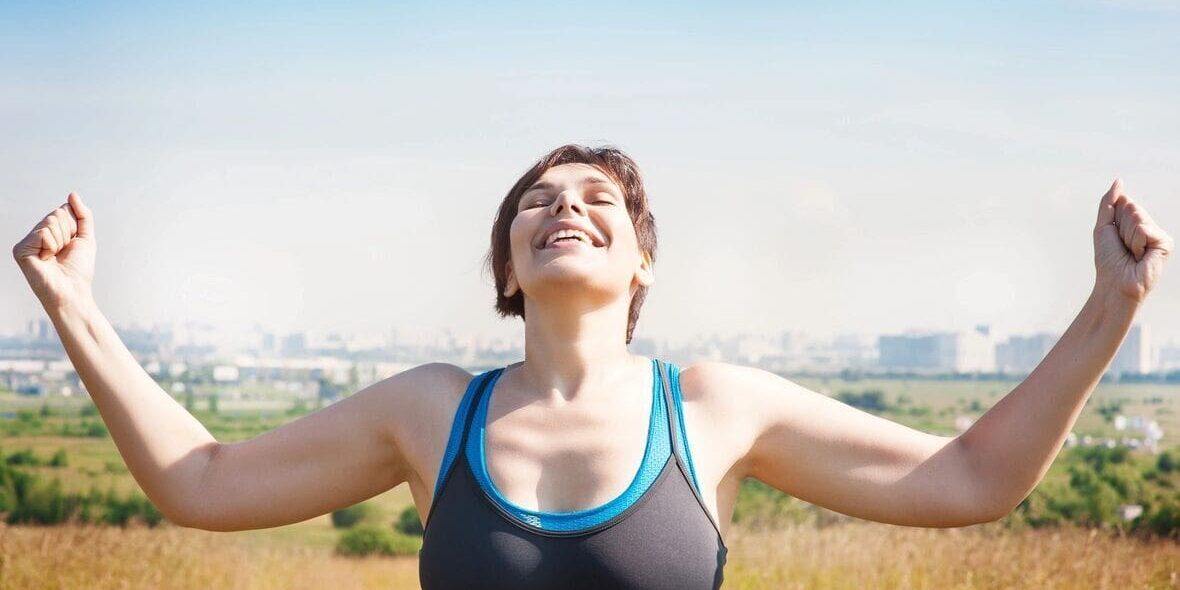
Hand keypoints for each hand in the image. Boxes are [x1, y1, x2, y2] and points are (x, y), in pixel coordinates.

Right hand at [11, 192, 97, 309]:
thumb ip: (83, 215)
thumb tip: (72, 194)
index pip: (63, 210)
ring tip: (55, 257)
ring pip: (50, 222)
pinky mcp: (20, 249)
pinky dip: (52, 246)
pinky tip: (47, 259)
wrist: (73, 291)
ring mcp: (27, 242)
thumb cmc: (78, 269)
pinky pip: (43, 233)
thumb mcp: (86, 237)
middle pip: (57, 214)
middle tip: (63, 252)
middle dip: (68, 233)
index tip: (72, 245)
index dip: (75, 227)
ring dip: (61, 241)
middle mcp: (37, 235)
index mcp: (50, 231)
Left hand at [1093, 179, 1171, 304]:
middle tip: (1123, 247)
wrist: (1114, 284)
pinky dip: (1136, 242)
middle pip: (1131, 207)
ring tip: (1131, 252)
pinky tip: (1139, 256)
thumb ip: (1109, 203)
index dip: (1113, 219)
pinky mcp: (1165, 243)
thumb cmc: (1108, 260)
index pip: (1123, 202)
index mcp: (1134, 221)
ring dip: (1127, 236)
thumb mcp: (1103, 227)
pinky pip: (1144, 229)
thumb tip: (1118, 181)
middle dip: (1120, 228)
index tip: (1114, 236)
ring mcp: (1157, 234)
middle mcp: (1148, 226)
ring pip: (1137, 216)